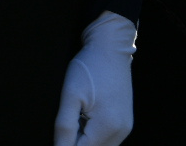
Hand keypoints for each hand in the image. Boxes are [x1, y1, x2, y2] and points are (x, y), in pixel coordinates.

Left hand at [53, 11, 135, 145]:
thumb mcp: (70, 95)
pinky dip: (92, 135)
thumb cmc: (89, 68)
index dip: (64, 145)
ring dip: (83, 140)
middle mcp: (121, 132)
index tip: (60, 132)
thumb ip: (64, 126)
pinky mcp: (124, 123)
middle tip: (67, 121)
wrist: (110, 49)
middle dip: (74, 142)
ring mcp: (125, 128)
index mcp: (108, 126)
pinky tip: (84, 117)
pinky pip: (106, 139)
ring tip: (76, 116)